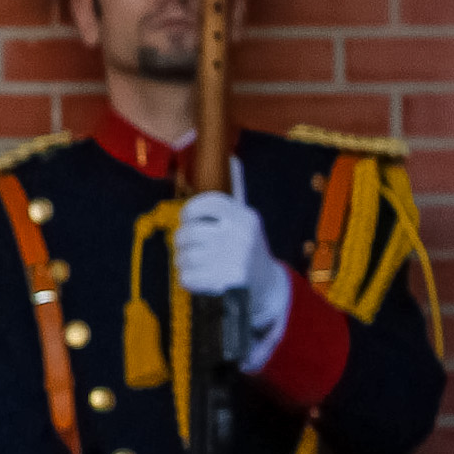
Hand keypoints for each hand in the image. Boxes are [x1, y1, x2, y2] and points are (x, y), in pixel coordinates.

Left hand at [176, 187, 291, 360]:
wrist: (270, 295)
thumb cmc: (247, 258)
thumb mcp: (244, 228)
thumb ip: (229, 205)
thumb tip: (234, 159)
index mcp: (245, 216)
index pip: (202, 203)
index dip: (188, 214)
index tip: (191, 223)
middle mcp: (240, 234)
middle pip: (186, 233)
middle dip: (185, 246)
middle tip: (200, 255)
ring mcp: (232, 257)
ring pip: (183, 256)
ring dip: (186, 265)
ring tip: (205, 270)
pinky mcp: (225, 280)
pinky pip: (186, 276)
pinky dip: (189, 282)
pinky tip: (205, 285)